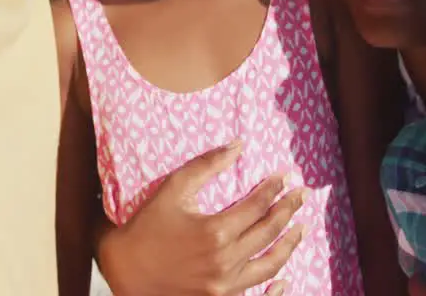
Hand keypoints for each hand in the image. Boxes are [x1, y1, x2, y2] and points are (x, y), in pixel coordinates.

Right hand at [97, 140, 306, 295]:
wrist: (124, 272)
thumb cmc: (147, 227)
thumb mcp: (172, 190)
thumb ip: (206, 166)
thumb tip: (238, 145)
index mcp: (215, 231)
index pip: (257, 205)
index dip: (273, 189)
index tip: (284, 176)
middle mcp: (225, 261)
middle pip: (269, 232)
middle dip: (288, 209)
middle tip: (301, 194)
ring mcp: (225, 286)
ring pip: (270, 264)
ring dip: (290, 243)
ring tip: (301, 227)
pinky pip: (256, 295)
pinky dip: (275, 289)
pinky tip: (285, 279)